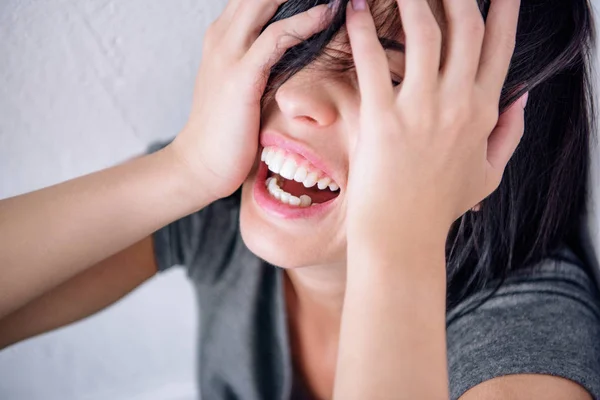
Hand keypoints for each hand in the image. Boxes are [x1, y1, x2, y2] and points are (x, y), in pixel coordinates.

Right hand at [171, 0, 332, 200]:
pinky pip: (276, 38)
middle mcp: (222, 36)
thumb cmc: (226, 128)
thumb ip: (262, 61)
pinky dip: (305, 23)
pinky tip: (327, 15)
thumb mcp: (243, 83)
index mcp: (223, 35)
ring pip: (264, 1)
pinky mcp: (240, 77)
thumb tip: (297, 52)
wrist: (199, 163)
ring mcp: (228, 54)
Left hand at [345, 0, 524, 242]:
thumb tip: (524, 96)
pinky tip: (353, 8)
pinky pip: (373, 61)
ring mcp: (420, 110)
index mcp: (482, 112)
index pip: (499, 46)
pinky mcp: (382, 119)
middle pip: (465, 26)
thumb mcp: (489, 175)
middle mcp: (456, 103)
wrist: (402, 235)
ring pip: (424, 31)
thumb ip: (511, 134)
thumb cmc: (439, 206)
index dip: (501, 9)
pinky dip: (361, 30)